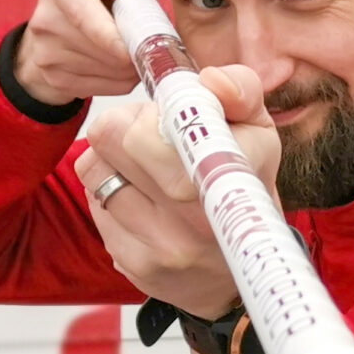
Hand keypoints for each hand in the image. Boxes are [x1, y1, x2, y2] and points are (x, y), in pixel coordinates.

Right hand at [15, 0, 141, 107]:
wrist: (61, 23)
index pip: (83, 11)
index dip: (110, 32)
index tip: (136, 38)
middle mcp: (46, 15)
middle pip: (99, 45)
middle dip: (132, 50)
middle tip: (152, 48)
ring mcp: (45, 48)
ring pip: (104, 68)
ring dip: (131, 67)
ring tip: (137, 53)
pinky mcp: (52, 75)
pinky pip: (99, 86)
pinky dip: (120, 80)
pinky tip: (122, 67)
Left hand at [75, 65, 281, 316]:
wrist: (242, 273)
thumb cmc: (245, 187)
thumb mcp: (259, 132)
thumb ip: (241, 91)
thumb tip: (210, 80)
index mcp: (225, 177)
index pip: (140, 130)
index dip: (146, 115)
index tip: (165, 118)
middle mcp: (193, 220)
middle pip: (108, 139)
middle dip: (125, 128)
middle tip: (152, 138)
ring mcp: (160, 248)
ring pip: (94, 170)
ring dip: (115, 160)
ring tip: (146, 168)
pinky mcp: (133, 265)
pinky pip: (96, 205)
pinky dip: (113, 194)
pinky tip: (143, 199)